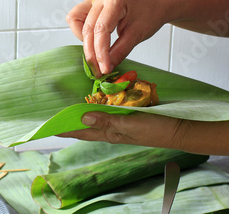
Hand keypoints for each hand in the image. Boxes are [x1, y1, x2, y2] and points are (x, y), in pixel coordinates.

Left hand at [58, 111, 188, 148]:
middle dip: (70, 120)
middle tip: (56, 111)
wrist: (180, 129)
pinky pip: (110, 109)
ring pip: (97, 116)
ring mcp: (121, 122)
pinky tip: (99, 96)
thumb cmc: (156, 129)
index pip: (81, 132)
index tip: (49, 127)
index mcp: (109, 133)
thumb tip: (82, 118)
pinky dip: (101, 103)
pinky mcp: (130, 114)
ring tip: (70, 102)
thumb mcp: (130, 124)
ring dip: (84, 111)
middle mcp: (112, 129)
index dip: (65, 129)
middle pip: (86, 125)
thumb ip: (107, 120)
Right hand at [66, 0, 168, 76]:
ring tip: (97, 53)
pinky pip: (78, 18)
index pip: (101, 29)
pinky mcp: (92, 4)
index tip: (104, 69)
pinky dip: (82, 32)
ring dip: (84, 40)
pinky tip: (95, 41)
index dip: (101, 52)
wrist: (156, 2)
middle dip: (91, 51)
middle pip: (87, 28)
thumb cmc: (151, 14)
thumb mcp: (138, 35)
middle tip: (99, 70)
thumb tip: (105, 67)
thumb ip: (120, 51)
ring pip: (76, 21)